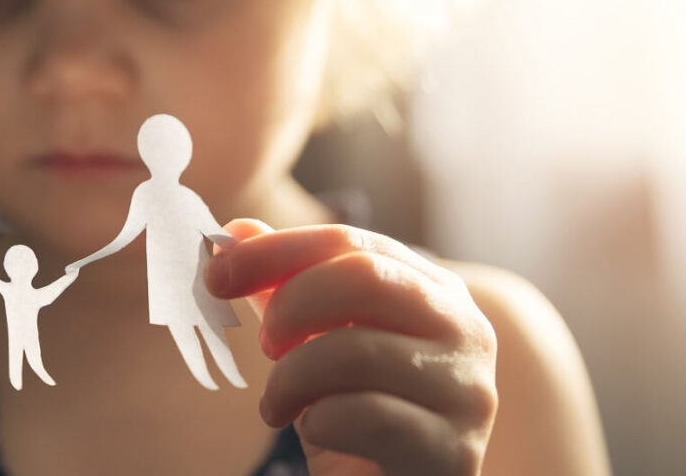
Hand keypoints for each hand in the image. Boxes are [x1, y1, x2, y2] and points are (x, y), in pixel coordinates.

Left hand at [206, 220, 496, 475]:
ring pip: (358, 351)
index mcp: (434, 288)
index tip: (218, 275)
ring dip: (291, 379)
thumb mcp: (317, 344)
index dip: (276, 251)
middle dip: (292, 306)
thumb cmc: (357, 417)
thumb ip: (285, 288)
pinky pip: (368, 416)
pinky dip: (321, 422)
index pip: (350, 242)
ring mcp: (467, 390)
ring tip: (276, 405)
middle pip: (364, 277)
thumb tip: (237, 234)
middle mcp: (464, 328)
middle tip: (265, 344)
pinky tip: (316, 431)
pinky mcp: (453, 450)